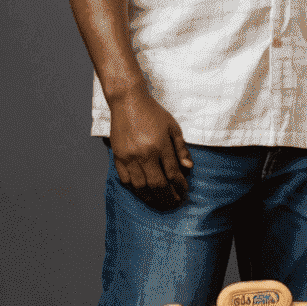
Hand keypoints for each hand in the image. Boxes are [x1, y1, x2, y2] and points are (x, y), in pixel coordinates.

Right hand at [108, 91, 192, 207]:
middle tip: (175, 203)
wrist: (127, 102)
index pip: (173, 174)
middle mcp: (144, 154)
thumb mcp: (173, 127)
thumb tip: (189, 167)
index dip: (180, 186)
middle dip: (168, 197)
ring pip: (140, 186)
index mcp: (160, 146)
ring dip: (151, 198)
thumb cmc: (153, 113)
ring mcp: (128, 157)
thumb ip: (181, 148)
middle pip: (157, 184)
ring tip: (160, 203)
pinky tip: (143, 193)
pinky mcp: (117, 157)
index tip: (185, 191)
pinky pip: (125, 180)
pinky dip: (135, 189)